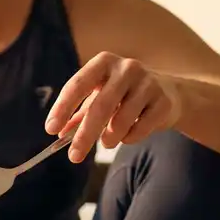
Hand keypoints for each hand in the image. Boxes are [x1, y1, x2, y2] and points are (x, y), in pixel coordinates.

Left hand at [45, 52, 181, 161]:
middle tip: (74, 156)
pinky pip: (140, 128)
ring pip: (121, 120)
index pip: (78, 84)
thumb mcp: (98, 98)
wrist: (168, 93)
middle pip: (100, 106)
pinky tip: (128, 135)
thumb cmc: (123, 95)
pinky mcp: (164, 100)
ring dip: (109, 138)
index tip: (51, 130)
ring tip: (107, 142)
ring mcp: (149, 82)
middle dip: (84, 135)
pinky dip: (129, 138)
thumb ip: (78, 115)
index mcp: (103, 63)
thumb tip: (59, 135)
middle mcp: (126, 68)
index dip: (62, 108)